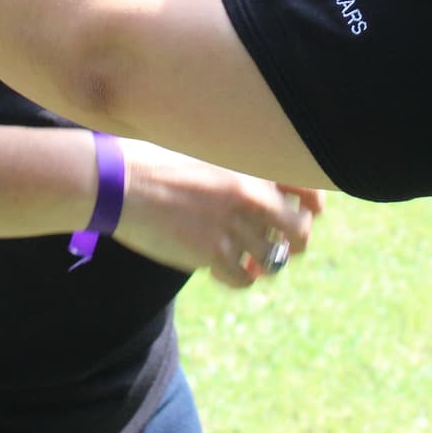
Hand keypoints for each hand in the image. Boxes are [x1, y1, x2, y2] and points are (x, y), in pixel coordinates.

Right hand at [111, 139, 321, 287]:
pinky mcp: (212, 254)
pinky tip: (221, 269)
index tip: (306, 215)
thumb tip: (256, 188)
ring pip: (272, 261)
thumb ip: (236, 170)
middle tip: (274, 245)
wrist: (120, 182)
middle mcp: (250, 197)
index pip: (308, 191)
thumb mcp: (205, 153)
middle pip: (299, 233)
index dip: (312, 207)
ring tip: (247, 261)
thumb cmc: (154, 161)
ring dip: (263, 264)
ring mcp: (232, 227)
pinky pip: (242, 279)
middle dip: (291, 243)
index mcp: (250, 167)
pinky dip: (237, 278)